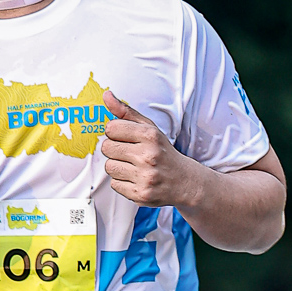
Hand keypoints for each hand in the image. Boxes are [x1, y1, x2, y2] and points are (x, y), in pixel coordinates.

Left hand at [101, 91, 188, 206]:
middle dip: (114, 150)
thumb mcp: (150, 129)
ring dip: (117, 167)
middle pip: (107, 148)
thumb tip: (106, 95)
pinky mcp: (141, 195)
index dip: (115, 133)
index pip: (111, 128)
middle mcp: (148, 156)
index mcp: (150, 136)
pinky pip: (115, 184)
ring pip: (109, 167)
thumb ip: (126, 112)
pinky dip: (122, 182)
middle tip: (129, 153)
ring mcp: (144, 177)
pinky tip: (136, 179)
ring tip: (133, 167)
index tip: (124, 138)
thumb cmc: (164, 153)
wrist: (185, 182)